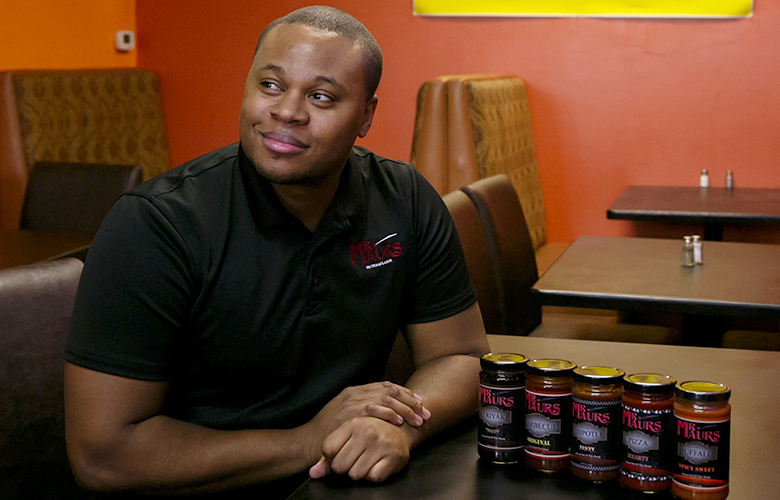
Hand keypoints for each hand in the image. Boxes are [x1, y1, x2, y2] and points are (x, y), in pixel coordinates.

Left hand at [309, 417, 411, 481]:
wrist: (403, 428)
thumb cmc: (371, 433)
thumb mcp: (349, 436)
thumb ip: (328, 456)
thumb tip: (313, 474)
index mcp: (353, 423)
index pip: (328, 449)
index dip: (332, 457)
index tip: (341, 453)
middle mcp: (367, 432)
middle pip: (339, 466)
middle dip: (345, 467)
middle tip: (355, 459)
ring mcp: (381, 444)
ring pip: (355, 474)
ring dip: (360, 472)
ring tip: (367, 460)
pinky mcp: (394, 456)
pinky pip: (373, 477)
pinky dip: (374, 475)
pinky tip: (378, 464)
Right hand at [311, 381, 429, 432]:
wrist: (307, 440)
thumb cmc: (327, 431)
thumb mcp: (344, 413)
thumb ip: (361, 408)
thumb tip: (383, 410)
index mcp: (355, 390)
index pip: (386, 385)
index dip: (405, 393)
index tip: (419, 401)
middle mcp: (355, 392)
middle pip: (390, 389)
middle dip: (411, 400)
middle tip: (424, 412)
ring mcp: (352, 401)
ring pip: (386, 398)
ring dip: (405, 408)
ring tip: (417, 419)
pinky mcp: (350, 413)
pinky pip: (374, 409)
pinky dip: (389, 414)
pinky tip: (399, 421)